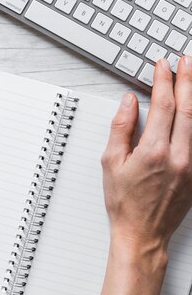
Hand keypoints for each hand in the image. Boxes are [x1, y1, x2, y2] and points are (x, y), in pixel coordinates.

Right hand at [95, 58, 191, 294]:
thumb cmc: (124, 201)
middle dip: (187, 80)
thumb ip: (121, 128)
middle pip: (188, 108)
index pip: (163, 105)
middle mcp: (179, 156)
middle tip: (187, 61)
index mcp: (154, 151)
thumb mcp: (110, 162)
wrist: (142, 233)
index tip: (162, 65)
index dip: (164, 81)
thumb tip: (130, 102)